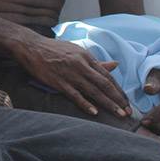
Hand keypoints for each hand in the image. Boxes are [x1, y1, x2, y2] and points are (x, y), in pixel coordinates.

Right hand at [12, 34, 129, 117]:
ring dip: (107, 104)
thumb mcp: (77, 51)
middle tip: (128, 112)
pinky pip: (74, 94)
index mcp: (87, 57)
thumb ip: (95, 61)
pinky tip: (94, 112)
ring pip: (93, 91)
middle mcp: (81, 65)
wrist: (31, 46)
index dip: (118, 90)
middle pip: (104, 85)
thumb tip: (115, 65)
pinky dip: (85, 103)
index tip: (126, 101)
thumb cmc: (54, 49)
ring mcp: (69, 74)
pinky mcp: (57, 81)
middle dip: (118, 99)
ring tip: (118, 114)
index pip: (108, 76)